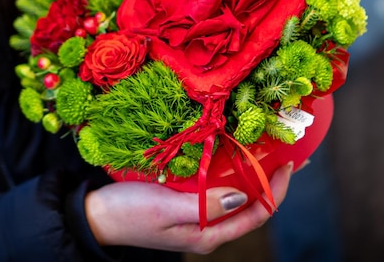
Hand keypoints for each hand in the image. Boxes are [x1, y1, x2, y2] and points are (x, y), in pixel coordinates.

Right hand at [84, 162, 292, 254]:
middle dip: (271, 181)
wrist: (94, 217)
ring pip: (235, 195)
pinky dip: (229, 171)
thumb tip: (243, 198)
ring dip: (252, 174)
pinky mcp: (184, 203)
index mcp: (208, 234)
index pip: (256, 214)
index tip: (289, 163)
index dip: (276, 190)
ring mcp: (196, 216)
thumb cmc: (128, 213)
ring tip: (266, 149)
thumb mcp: (166, 208)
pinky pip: (215, 187)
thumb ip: (205, 205)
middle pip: (251, 205)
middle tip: (288, 152)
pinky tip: (230, 154)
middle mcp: (207, 227)